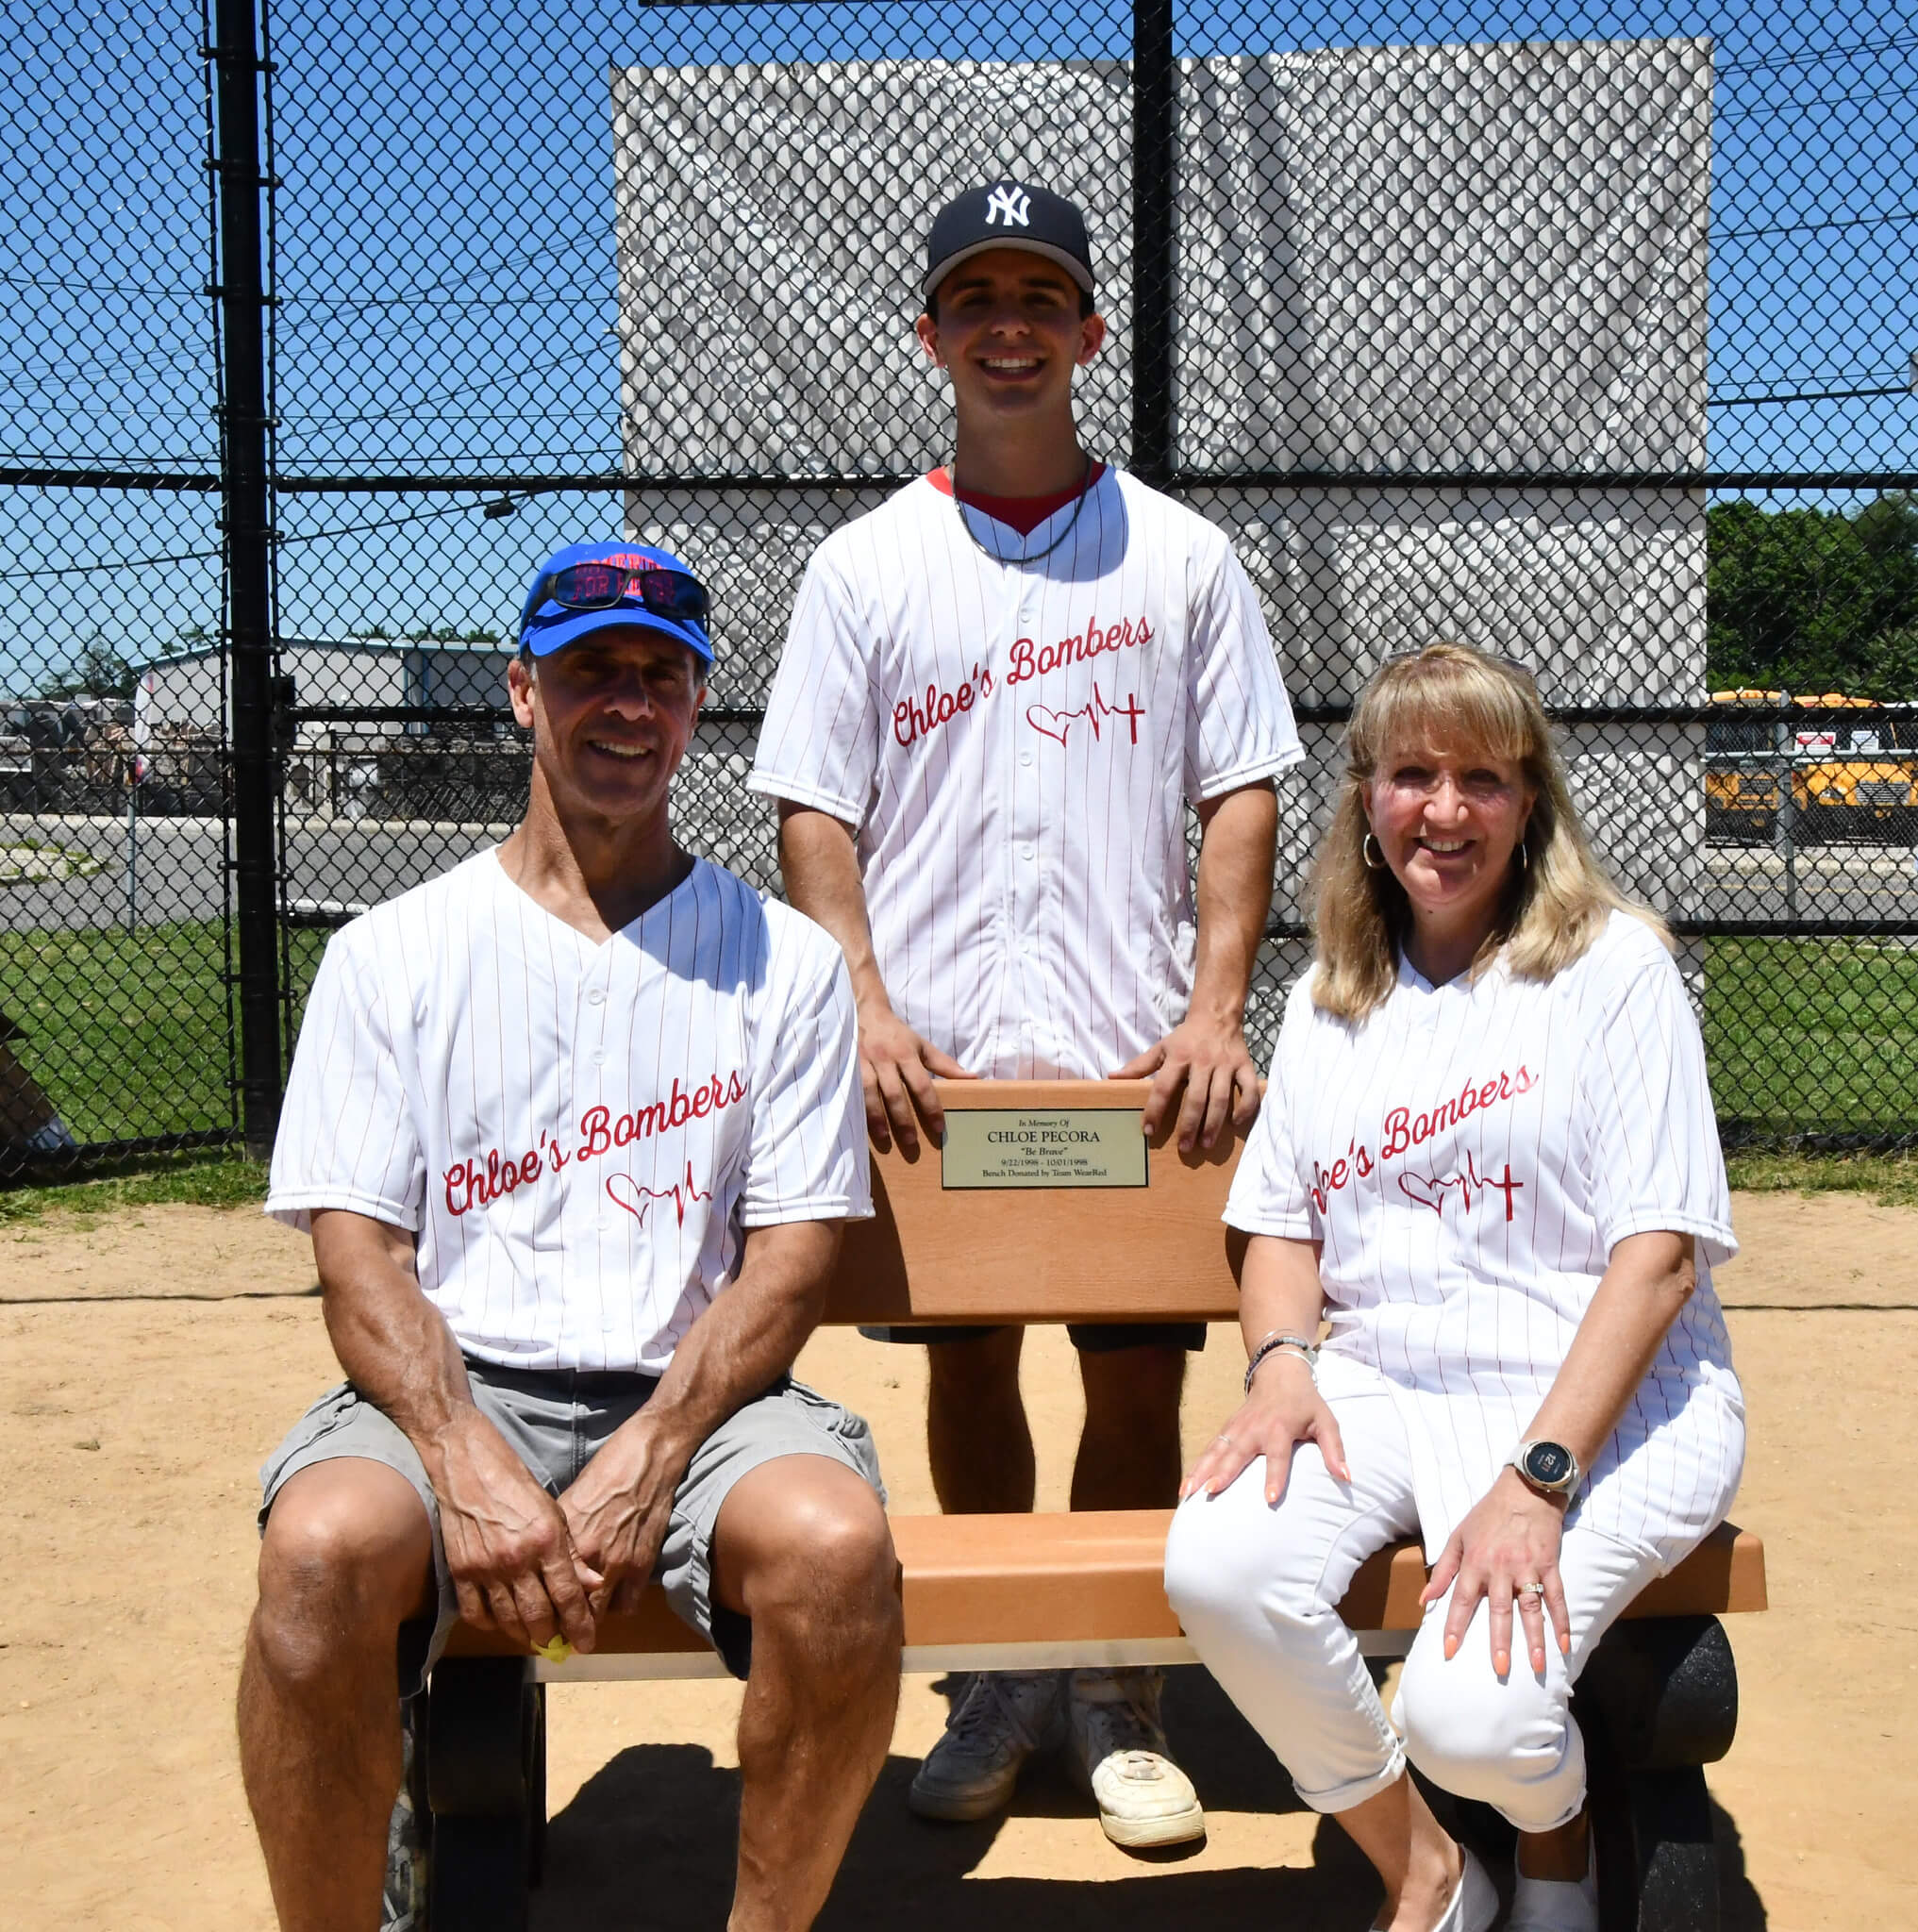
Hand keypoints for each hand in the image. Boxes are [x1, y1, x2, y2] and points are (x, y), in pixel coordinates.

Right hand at [429, 1410, 600, 1653]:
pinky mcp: (460, 1570)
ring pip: (508, 1620)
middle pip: (538, 1616)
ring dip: (523, 1635)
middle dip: (552, 1637)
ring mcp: (486, 1567)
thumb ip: (573, 1552)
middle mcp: (517, 1558)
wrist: (467, 1464)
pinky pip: (475, 1612)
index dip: (579, 1625)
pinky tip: (501, 1623)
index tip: (587, 1643)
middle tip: (559, 1645)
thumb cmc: (517, 1483)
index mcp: (546, 1540)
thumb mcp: (554, 1512)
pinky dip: (490, 1624)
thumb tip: (594, 1585)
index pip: (568, 1595)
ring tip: (534, 1638)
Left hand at [559, 1414, 683, 1617]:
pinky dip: (619, 1606)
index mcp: (564, 1540)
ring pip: (598, 1615)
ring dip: (591, 1618)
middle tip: (559, 1626)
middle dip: (564, 1622)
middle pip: (570, 1611)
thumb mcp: (569, 1502)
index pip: (546, 1592)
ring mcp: (618, 1563)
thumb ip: (559, 1537)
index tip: (538, 1618)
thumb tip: (543, 1560)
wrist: (646, 1459)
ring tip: (585, 1616)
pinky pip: (628, 1606)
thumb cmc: (604, 1472)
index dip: (541, 1610)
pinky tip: (614, 1596)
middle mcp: (588, 1557)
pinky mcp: (643, 1565)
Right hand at [856, 1000, 972, 1155]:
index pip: (922, 1084)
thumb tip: (972, 1078)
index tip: (939, 1127)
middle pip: (895, 1092)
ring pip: (869, 1092)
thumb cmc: (897, 1034)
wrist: (865, 1012)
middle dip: (903, 1119)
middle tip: (912, 1142)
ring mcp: (863, 1061)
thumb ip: (944, 1064)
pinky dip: (856, 1106)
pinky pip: (851, 1089)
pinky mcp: (847, 1065)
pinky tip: (860, 1123)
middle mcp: (885, 1058)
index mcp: (906, 1053)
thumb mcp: (921, 1045)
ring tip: (884, 1137)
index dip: (931, 1106)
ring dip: (876, 1116)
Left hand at [1114, 1009, 1259, 1152]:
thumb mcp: (1161, 1047)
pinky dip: (1246, 1107)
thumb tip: (1112, 1077)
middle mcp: (1202, 1061)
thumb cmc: (1186, 1037)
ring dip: (1214, 1124)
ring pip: (1221, 1098)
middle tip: (1184, 1147)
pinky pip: (1249, 1089)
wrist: (1217, 1015)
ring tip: (1206, 1144)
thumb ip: (1139, 1065)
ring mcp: (1225, 1064)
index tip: (1148, 1130)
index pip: (1163, 1087)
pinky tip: (1236, 1123)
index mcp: (1178, 1057)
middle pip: (1195, 1098)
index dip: (1154, 1110)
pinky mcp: (1245, 1065)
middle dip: (1189, 1125)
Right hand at [1178, 1353, 1347, 1505]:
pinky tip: (1185, 1488)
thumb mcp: (1326, 1422)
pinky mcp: (1227, 1430)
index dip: (1275, 1477)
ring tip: (1187, 1494)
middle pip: (1238, 1453)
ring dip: (1200, 1471)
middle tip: (1211, 1491)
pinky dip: (1195, 1467)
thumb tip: (1347, 1477)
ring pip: (1216, 1452)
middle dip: (1224, 1472)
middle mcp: (1255, 1429)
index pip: (1278, 1456)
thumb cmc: (1305, 1403)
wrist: (1279, 1373)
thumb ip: (1334, 1450)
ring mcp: (1237, 1428)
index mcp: (1281, 1429)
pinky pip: (1209, 1450)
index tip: (1269, 1500)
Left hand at [1420, 1468, 1572, 1676]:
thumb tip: (1425, 1600)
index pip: (1462, 1599)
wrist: (1524, 1489)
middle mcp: (1501, 1568)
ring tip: (1537, 1665)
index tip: (1449, 1652)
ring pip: (1531, 1608)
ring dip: (1535, 1638)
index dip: (1454, 1626)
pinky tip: (1565, 1644)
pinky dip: (1563, 1620)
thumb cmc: (1487, 1515)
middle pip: (1499, 1609)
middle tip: (1499, 1669)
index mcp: (1475, 1561)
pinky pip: (1557, 1597)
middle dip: (1499, 1641)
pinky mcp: (1550, 1565)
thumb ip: (1442, 1570)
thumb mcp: (1458, 1537)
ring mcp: (1528, 1568)